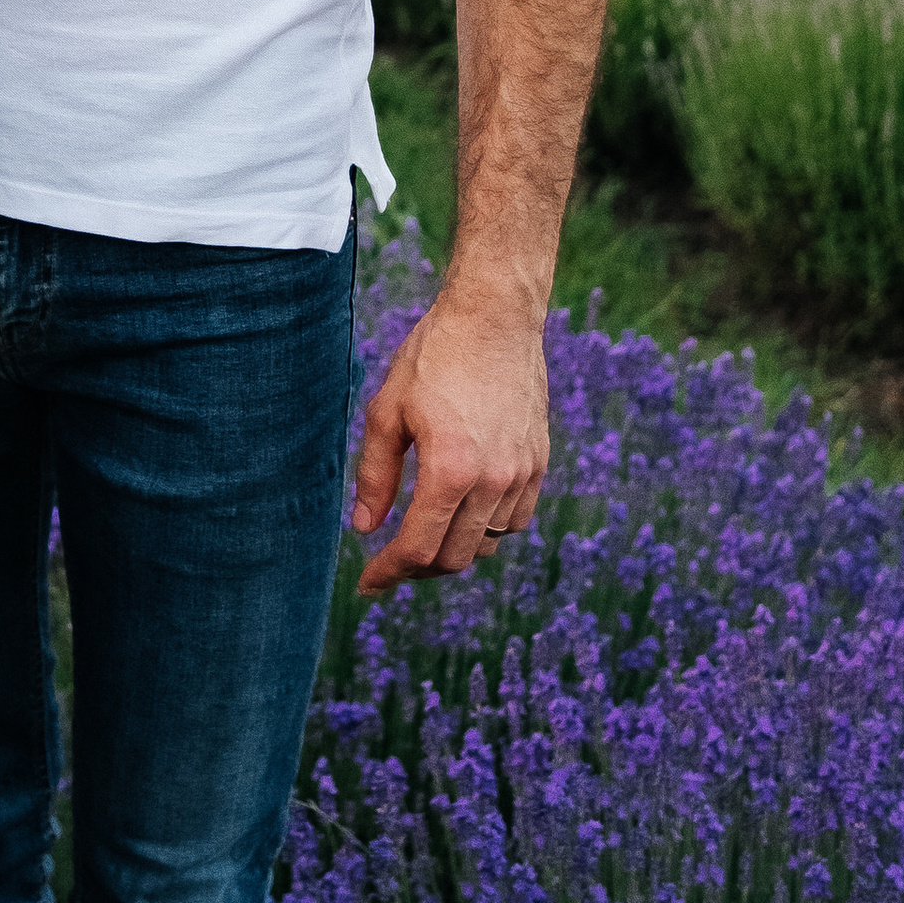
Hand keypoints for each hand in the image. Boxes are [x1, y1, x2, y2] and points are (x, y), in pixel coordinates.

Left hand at [351, 282, 548, 593]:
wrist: (494, 317)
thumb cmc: (433, 357)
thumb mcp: (388, 412)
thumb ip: (376, 476)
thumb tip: (365, 529)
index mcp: (449, 471)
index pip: (418, 548)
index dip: (389, 573)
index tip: (368, 584)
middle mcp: (492, 481)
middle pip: (455, 557)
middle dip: (418, 568)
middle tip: (390, 561)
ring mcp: (521, 474)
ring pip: (487, 544)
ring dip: (453, 550)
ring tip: (424, 536)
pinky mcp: (538, 462)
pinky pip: (515, 520)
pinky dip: (487, 530)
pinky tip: (463, 514)